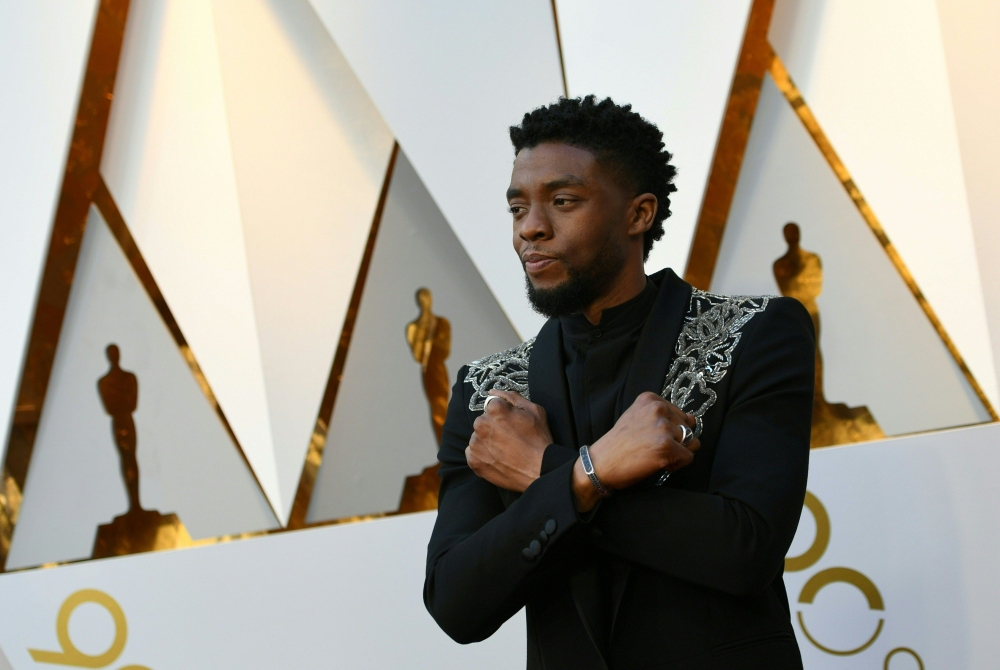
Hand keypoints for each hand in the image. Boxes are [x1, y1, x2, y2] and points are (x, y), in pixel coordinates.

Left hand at [466, 390, 553, 491]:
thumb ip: (511, 396)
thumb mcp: (534, 410)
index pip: (493, 406)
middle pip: (483, 421)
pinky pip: (473, 453)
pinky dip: (483, 455)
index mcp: (494, 409)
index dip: (504, 414)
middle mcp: (481, 424)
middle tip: (510, 439)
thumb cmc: (539, 439)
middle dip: (493, 427)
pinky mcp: (473, 460)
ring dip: (487, 441)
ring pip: (478, 437)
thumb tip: (492, 392)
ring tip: (505, 450)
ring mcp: (475, 443)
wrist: (539, 470)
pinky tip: (497, 459)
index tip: (513, 425)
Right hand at [572, 392, 700, 511]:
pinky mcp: (667, 446)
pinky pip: (688, 457)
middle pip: (689, 428)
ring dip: (677, 453)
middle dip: (676, 442)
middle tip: (651, 448)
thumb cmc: (618, 444)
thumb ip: (665, 416)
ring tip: (655, 455)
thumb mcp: (638, 419)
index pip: (681, 415)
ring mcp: (663, 427)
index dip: (670, 431)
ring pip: (692, 443)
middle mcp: (658, 409)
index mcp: (650, 399)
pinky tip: (657, 463)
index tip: (651, 437)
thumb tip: (693, 419)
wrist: (600, 463)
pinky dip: (676, 465)